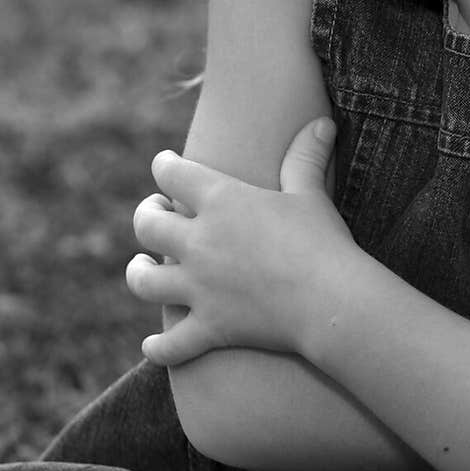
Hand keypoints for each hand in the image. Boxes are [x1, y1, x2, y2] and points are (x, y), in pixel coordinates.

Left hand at [127, 116, 351, 364]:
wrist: (331, 302)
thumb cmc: (322, 241)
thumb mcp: (311, 193)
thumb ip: (307, 157)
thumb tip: (324, 123)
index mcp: (221, 200)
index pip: (171, 172)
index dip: (164, 165)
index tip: (165, 164)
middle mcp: (200, 242)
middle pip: (146, 224)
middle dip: (146, 215)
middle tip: (156, 213)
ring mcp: (200, 288)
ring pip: (143, 281)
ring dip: (138, 273)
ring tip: (143, 268)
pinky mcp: (209, 328)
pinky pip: (169, 344)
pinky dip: (158, 347)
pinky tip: (154, 344)